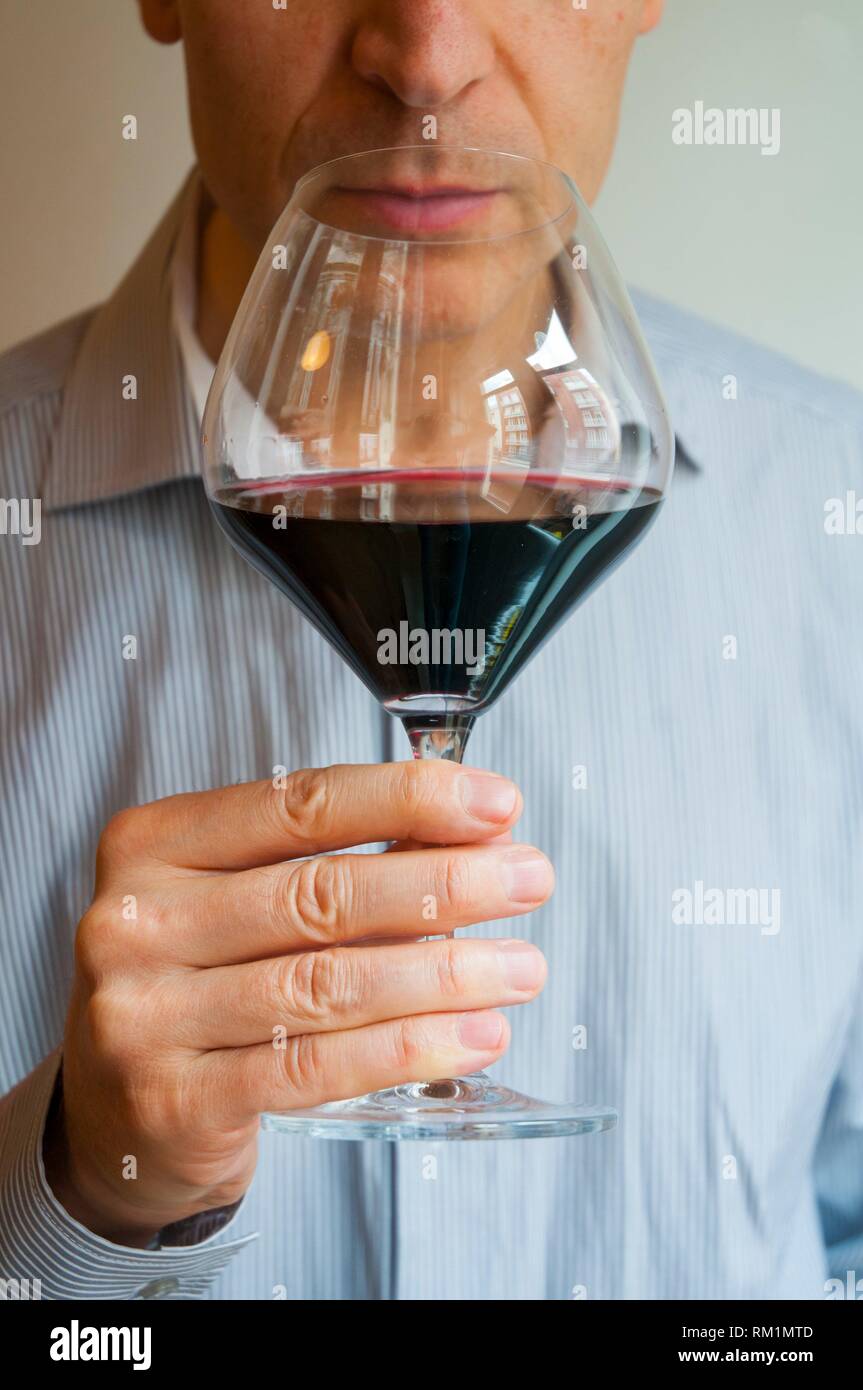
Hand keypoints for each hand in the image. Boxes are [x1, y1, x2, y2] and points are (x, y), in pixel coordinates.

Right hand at [44, 761, 551, 1244]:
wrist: (114, 1112)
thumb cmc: (194, 981)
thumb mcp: (235, 899)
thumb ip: (328, 862)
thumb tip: (471, 839)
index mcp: (155, 845)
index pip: (298, 804)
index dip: (407, 799)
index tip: (494, 804)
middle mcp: (138, 922)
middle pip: (320, 892)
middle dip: (443, 883)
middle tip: (528, 880)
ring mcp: (146, 1014)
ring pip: (326, 984)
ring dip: (443, 972)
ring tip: (520, 967)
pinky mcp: (175, 1099)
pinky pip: (314, 1067)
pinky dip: (407, 1047)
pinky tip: (471, 1034)